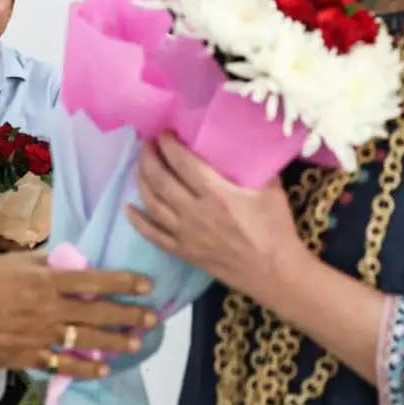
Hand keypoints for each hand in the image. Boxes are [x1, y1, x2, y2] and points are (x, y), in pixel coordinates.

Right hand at [0, 254, 155, 378]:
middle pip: (98, 313)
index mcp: (44, 281)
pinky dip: (86, 369)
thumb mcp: (12, 262)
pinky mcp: (28, 359)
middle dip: (129, 316)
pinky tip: (103, 370)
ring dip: (115, 343)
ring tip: (136, 344)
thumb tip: (73, 260)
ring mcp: (39, 337)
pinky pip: (64, 366)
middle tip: (152, 317)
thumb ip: (45, 263)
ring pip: (87, 341)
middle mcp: (48, 310)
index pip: (94, 280)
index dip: (124, 283)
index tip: (146, 285)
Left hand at [126, 133, 301, 299]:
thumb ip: (252, 167)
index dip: (168, 145)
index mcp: (216, 194)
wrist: (274, 272)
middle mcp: (195, 212)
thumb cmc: (275, 229)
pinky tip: (128, 208)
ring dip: (141, 182)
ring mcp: (186, 234)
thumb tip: (242, 145)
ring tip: (139, 166)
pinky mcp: (184, 252)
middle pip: (161, 180)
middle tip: (146, 144)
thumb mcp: (270, 189)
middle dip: (149, 158)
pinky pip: (153, 235)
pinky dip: (137, 221)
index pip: (182, 163)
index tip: (163, 132)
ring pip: (152, 204)